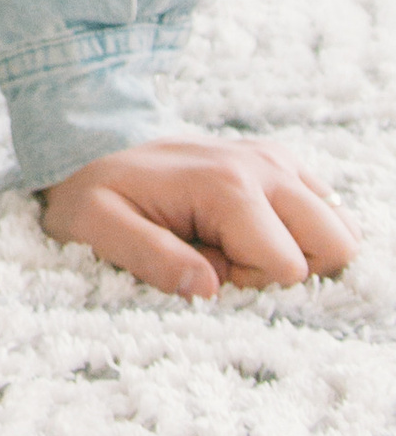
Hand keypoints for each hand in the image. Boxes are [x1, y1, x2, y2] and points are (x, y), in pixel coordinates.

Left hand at [41, 135, 356, 297]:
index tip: (202, 264)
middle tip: (228, 258)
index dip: (247, 282)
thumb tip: (206, 287)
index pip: (287, 266)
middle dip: (287, 268)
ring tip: (236, 243)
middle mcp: (265, 166)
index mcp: (227, 184)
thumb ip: (149, 257)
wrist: (94, 148)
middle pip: (335, 245)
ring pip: (341, 231)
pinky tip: (250, 230)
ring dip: (296, 252)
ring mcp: (278, 163)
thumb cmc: (96, 194)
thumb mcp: (97, 226)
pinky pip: (328, 215)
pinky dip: (300, 236)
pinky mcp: (282, 166)